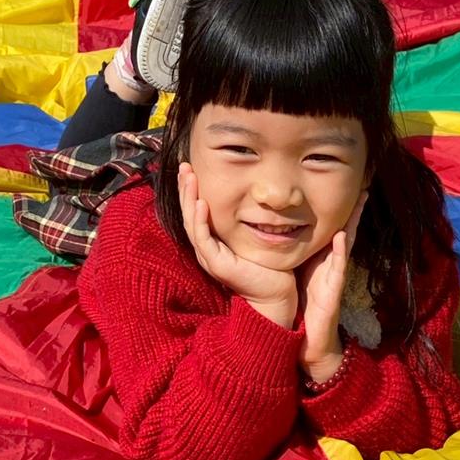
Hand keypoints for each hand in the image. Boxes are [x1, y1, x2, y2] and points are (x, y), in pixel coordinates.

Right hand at [178, 163, 297, 327]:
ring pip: (191, 223)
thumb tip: (256, 192)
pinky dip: (201, 220)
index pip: (195, 211)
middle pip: (188, 213)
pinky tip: (202, 203)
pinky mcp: (217, 264)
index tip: (192, 167)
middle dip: (185, 188)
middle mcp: (206, 248)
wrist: (275, 295)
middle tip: (184, 165)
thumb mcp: (255, 235)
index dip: (191, 190)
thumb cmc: (269, 266)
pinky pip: (204, 239)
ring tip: (189, 177)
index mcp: (212, 241)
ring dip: (189, 198)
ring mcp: (209, 257)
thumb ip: (249, 217)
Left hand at [298, 192, 366, 382]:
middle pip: (344, 228)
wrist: (307, 337)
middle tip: (362, 181)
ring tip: (361, 199)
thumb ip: (294, 254)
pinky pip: (339, 267)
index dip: (337, 206)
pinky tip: (343, 236)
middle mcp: (332, 262)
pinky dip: (342, 251)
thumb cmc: (301, 305)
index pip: (329, 226)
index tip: (344, 182)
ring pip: (347, 242)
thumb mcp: (297, 273)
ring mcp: (335, 275)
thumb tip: (279, 231)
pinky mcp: (334, 290)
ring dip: (354, 221)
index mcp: (321, 257)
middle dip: (353, 206)